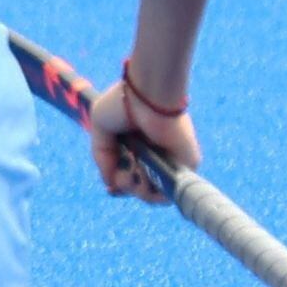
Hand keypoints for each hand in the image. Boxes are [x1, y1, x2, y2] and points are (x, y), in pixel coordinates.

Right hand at [88, 74, 199, 201]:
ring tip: (129, 175)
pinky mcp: (185, 165)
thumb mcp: (100, 129)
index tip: (112, 189)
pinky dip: (151, 189)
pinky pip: (168, 191)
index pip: (131, 172)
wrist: (147, 93)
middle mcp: (155, 153)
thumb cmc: (122, 103)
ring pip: (154, 192)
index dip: (119, 182)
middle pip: (141, 186)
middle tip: (121, 178)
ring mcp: (171, 160)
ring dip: (136, 190)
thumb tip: (110, 184)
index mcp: (138, 143)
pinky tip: (140, 172)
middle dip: (126, 186)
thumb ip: (102, 158)